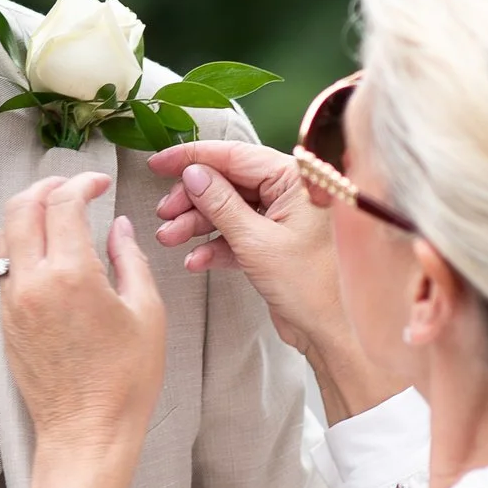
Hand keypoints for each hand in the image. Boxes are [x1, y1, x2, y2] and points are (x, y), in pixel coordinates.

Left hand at [0, 173, 166, 487]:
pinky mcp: (5, 321)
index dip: (82, 183)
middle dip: (46, 187)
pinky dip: (19, 243)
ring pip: (4, 235)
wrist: (86, 433)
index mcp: (70, 274)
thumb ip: (129, 259)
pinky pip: (4, 266)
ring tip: (55, 211)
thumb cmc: (125, 380)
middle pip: (21, 208)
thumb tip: (118, 227)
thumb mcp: (146, 312)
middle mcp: (32, 282)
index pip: (63, 203)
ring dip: (26, 212)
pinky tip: (44, 249)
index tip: (100, 183)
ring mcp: (12, 302)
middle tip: (73, 186)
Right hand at [149, 140, 399, 418]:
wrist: (329, 332)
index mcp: (295, 179)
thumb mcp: (256, 242)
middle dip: (192, 199)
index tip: (159, 163)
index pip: (235, 156)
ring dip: (196, 223)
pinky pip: (235, 233)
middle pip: (227, 181)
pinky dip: (214, 245)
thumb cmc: (309, 286)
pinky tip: (195, 260)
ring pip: (227, 208)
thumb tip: (193, 173)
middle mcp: (290, 191)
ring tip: (169, 238)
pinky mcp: (272, 242)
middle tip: (164, 214)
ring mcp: (281, 217)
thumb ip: (220, 203)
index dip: (192, 157)